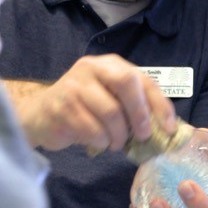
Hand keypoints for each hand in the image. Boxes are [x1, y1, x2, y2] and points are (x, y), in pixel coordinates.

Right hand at [8, 54, 176, 151]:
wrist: (39, 115)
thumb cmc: (83, 108)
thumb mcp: (109, 98)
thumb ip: (132, 105)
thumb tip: (164, 128)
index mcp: (109, 64)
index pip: (142, 79)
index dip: (160, 104)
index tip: (169, 128)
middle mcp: (92, 68)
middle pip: (127, 84)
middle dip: (140, 114)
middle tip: (143, 135)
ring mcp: (74, 86)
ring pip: (111, 113)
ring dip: (118, 135)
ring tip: (115, 143)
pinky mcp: (61, 106)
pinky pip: (93, 130)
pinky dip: (101, 142)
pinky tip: (98, 143)